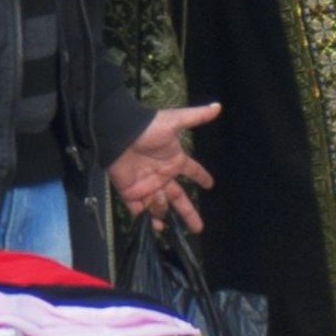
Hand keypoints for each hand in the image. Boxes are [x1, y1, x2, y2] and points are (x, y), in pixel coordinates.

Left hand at [108, 102, 220, 232]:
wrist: (117, 134)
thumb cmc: (146, 127)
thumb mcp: (174, 121)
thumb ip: (196, 117)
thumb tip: (218, 106)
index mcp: (174, 161)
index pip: (192, 171)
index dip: (201, 178)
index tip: (210, 185)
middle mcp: (162, 176)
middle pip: (179, 199)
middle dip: (188, 213)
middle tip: (198, 228)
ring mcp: (147, 185)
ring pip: (160, 206)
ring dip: (165, 212)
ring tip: (167, 214)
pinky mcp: (131, 192)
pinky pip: (140, 210)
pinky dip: (147, 220)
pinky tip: (155, 228)